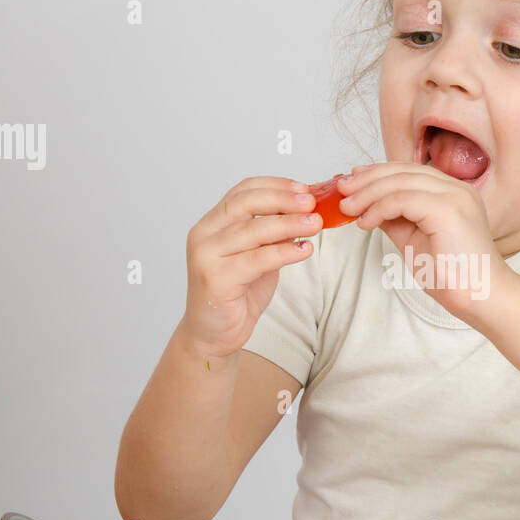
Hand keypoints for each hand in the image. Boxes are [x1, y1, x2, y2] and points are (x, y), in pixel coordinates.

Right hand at [179, 177, 320, 357]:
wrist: (213, 334)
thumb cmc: (236, 294)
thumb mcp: (258, 256)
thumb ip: (273, 234)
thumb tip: (305, 211)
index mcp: (212, 223)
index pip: (243, 190)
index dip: (276, 185)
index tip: (304, 189)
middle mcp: (203, 234)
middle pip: (246, 203)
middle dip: (283, 200)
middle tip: (311, 203)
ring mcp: (206, 255)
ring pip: (254, 230)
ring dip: (289, 224)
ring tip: (315, 225)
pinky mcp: (215, 278)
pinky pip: (257, 259)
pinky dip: (284, 252)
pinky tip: (303, 250)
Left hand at [336, 162, 511, 321]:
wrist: (480, 297)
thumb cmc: (452, 275)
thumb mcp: (415, 239)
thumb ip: (396, 219)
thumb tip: (368, 207)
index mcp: (453, 193)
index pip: (410, 171)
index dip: (378, 172)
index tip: (353, 180)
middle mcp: (457, 189)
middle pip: (403, 171)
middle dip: (367, 178)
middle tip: (342, 189)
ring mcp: (455, 196)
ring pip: (400, 182)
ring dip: (368, 193)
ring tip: (348, 208)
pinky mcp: (448, 210)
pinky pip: (403, 199)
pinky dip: (379, 208)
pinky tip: (366, 222)